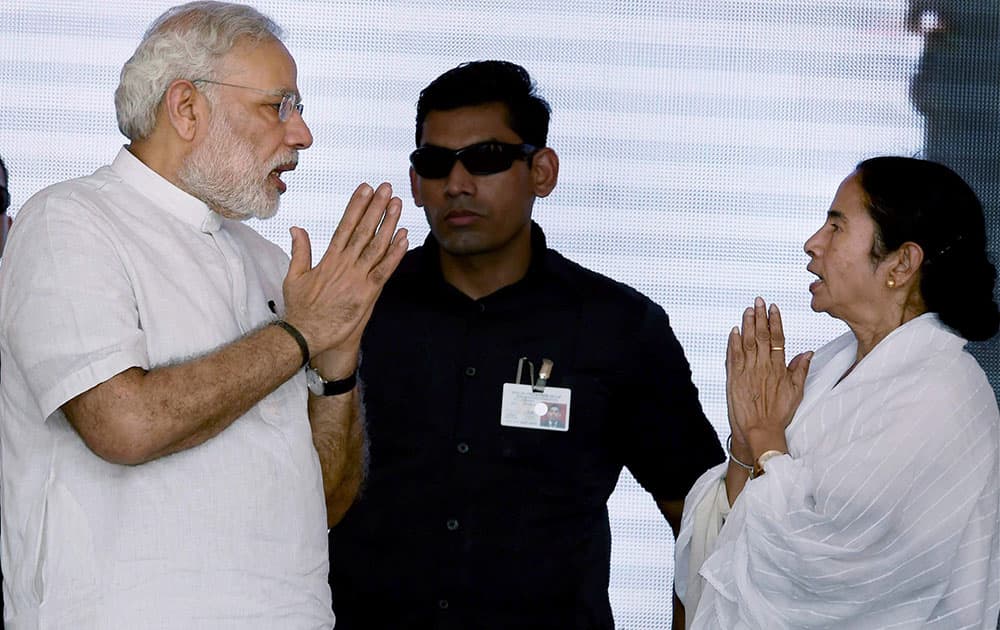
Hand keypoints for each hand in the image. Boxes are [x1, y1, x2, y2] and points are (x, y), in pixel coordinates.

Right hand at [282, 182, 407, 358]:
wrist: (306, 334)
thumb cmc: (300, 309)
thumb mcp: (294, 276)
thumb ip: (300, 250)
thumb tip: (297, 229)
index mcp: (329, 259)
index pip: (345, 225)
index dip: (357, 206)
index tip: (365, 190)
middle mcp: (345, 264)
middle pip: (364, 230)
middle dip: (376, 207)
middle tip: (386, 189)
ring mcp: (357, 278)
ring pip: (377, 246)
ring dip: (388, 224)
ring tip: (397, 205)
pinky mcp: (367, 293)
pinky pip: (385, 270)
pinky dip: (395, 253)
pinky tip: (404, 237)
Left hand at [726, 297, 811, 458]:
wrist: (759, 431)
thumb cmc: (777, 414)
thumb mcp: (796, 392)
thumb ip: (800, 370)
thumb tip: (807, 352)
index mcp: (778, 369)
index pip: (778, 339)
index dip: (775, 322)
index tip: (773, 308)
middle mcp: (763, 367)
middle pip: (762, 336)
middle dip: (760, 317)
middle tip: (758, 301)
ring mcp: (747, 371)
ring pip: (747, 343)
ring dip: (747, 325)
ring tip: (747, 310)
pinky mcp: (733, 378)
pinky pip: (733, 356)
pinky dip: (733, 343)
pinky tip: (734, 331)